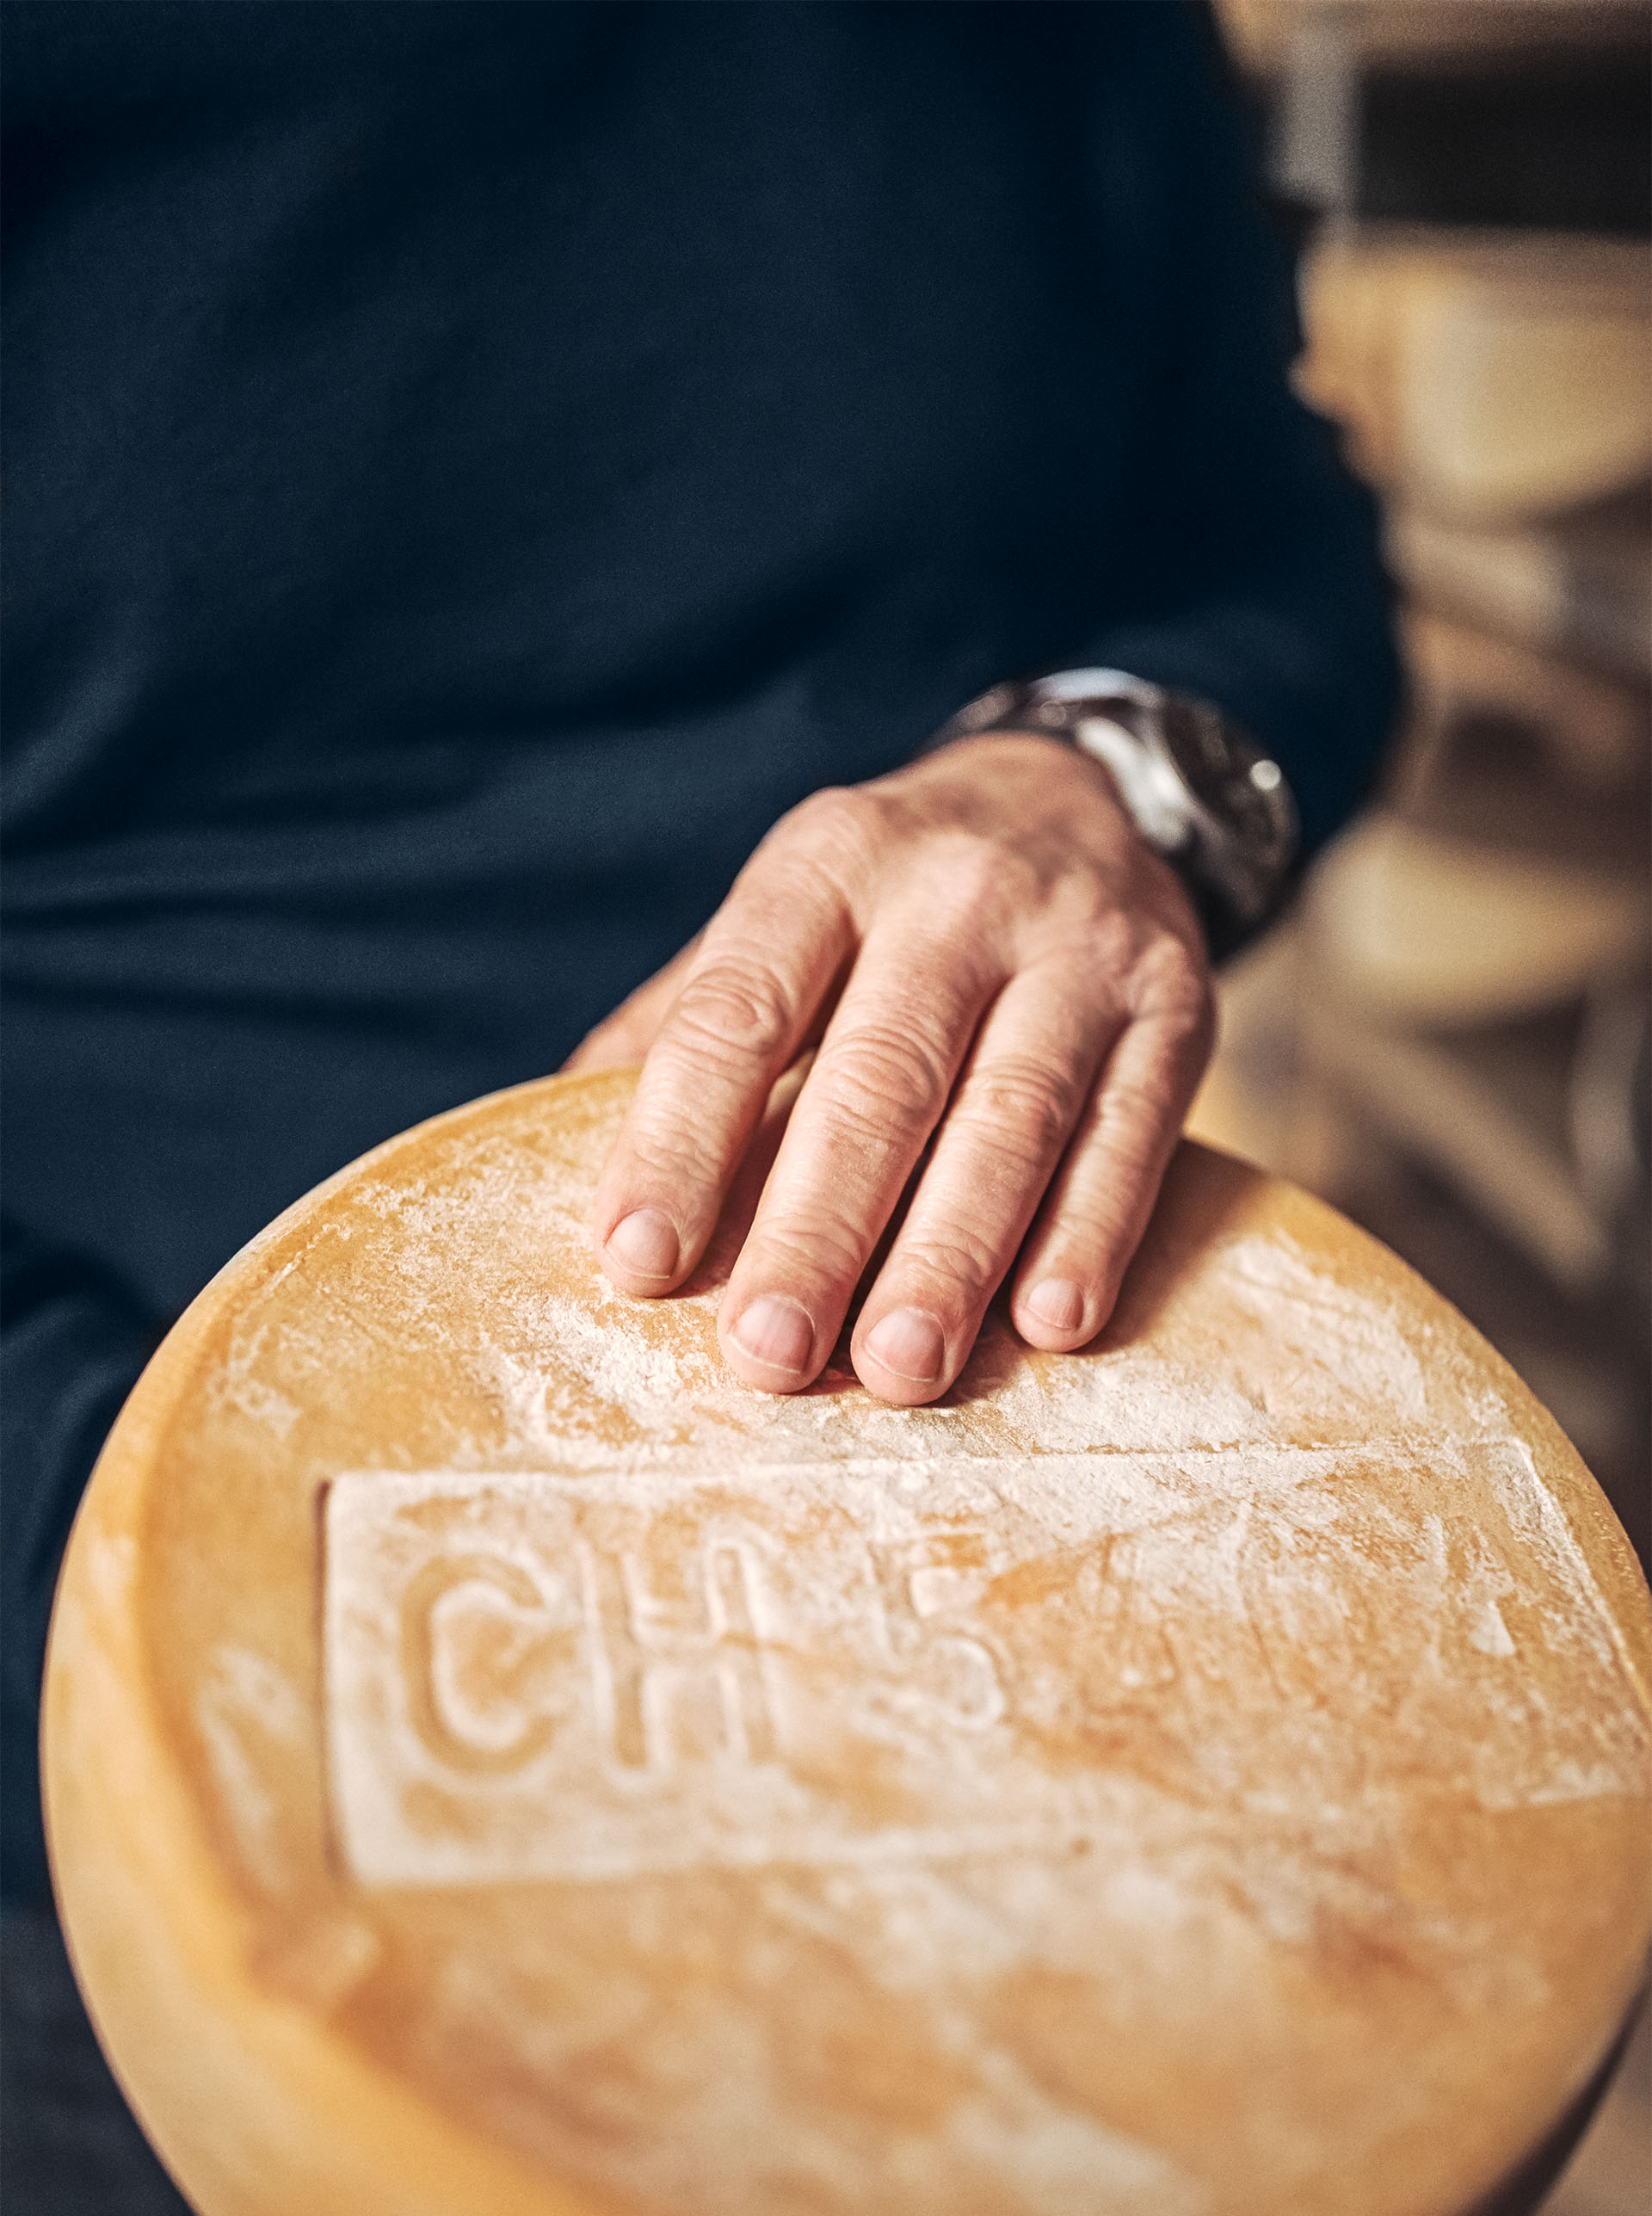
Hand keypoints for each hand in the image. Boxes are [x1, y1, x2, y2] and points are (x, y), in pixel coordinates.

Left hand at [571, 732, 1214, 1403]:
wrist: (1079, 789)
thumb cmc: (889, 897)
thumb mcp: (783, 911)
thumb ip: (685, 1019)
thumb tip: (546, 1137)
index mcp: (827, 861)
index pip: (740, 1008)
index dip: (682, 1140)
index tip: (635, 1263)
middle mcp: (957, 892)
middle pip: (881, 1078)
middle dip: (819, 1229)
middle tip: (768, 1357)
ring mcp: (1082, 945)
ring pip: (1012, 1116)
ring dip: (953, 1255)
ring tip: (900, 1370)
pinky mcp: (1178, 1006)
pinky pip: (1133, 1131)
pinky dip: (1091, 1232)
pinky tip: (1049, 1323)